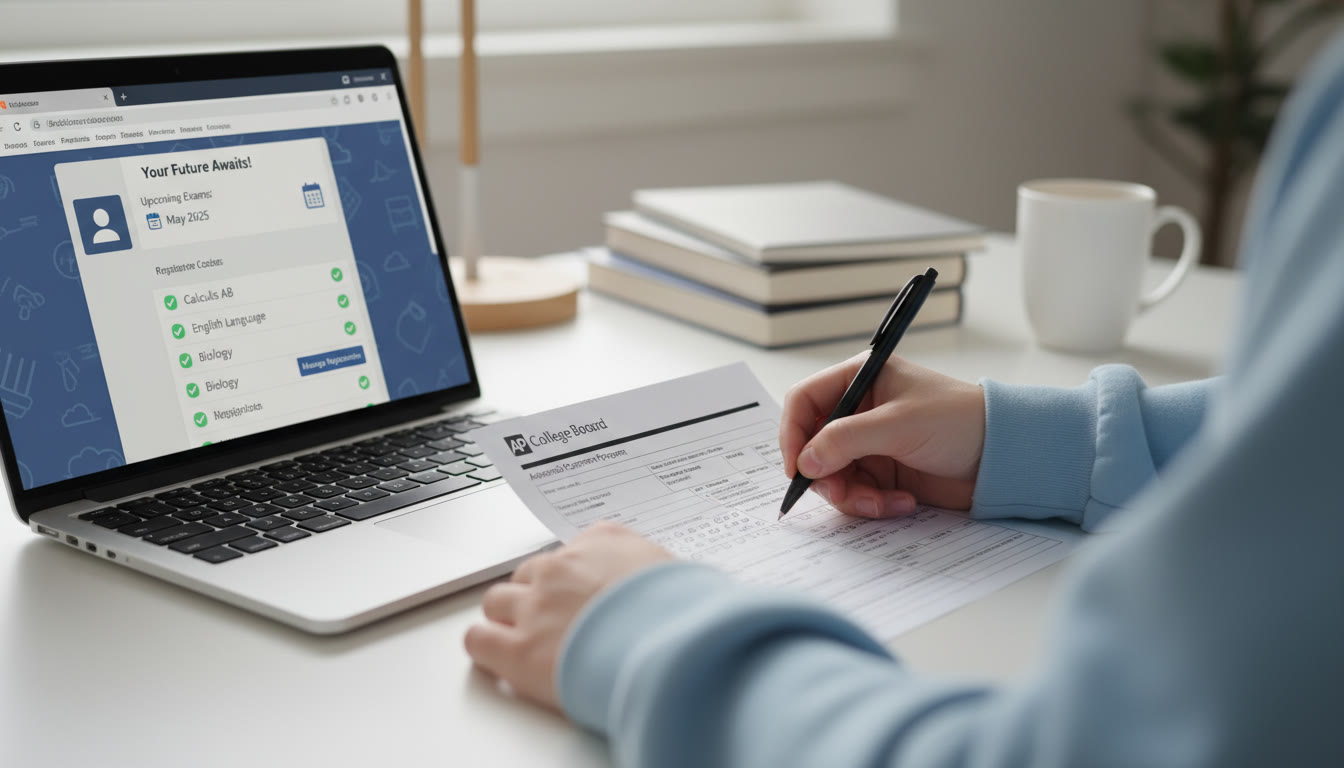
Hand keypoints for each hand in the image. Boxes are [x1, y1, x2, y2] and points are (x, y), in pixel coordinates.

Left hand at [464, 522, 672, 711]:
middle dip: (537, 596)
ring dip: (507, 618)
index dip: (574, 578)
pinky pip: (478, 640)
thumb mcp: (682, 576)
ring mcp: (536, 607)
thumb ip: (657, 575)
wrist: (675, 650)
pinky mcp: (518, 651)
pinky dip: (486, 648)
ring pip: (497, 601)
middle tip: (554, 622)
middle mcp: (563, 567)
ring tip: (525, 641)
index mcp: (603, 541)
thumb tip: (663, 590)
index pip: (571, 550)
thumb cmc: (687, 616)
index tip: (581, 594)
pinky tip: (499, 659)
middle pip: (530, 573)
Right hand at [780, 354, 984, 516]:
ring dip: (852, 496)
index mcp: (859, 379)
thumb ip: (846, 440)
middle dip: (825, 476)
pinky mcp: (882, 473)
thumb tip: (805, 462)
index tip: (796, 467)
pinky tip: (903, 502)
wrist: (1004, 457)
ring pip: (832, 476)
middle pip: (812, 446)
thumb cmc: (960, 421)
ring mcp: (869, 444)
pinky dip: (873, 504)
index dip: (792, 433)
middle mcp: (858, 410)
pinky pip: (857, 494)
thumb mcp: (899, 425)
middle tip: (842, 495)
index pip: (803, 401)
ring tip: (883, 503)